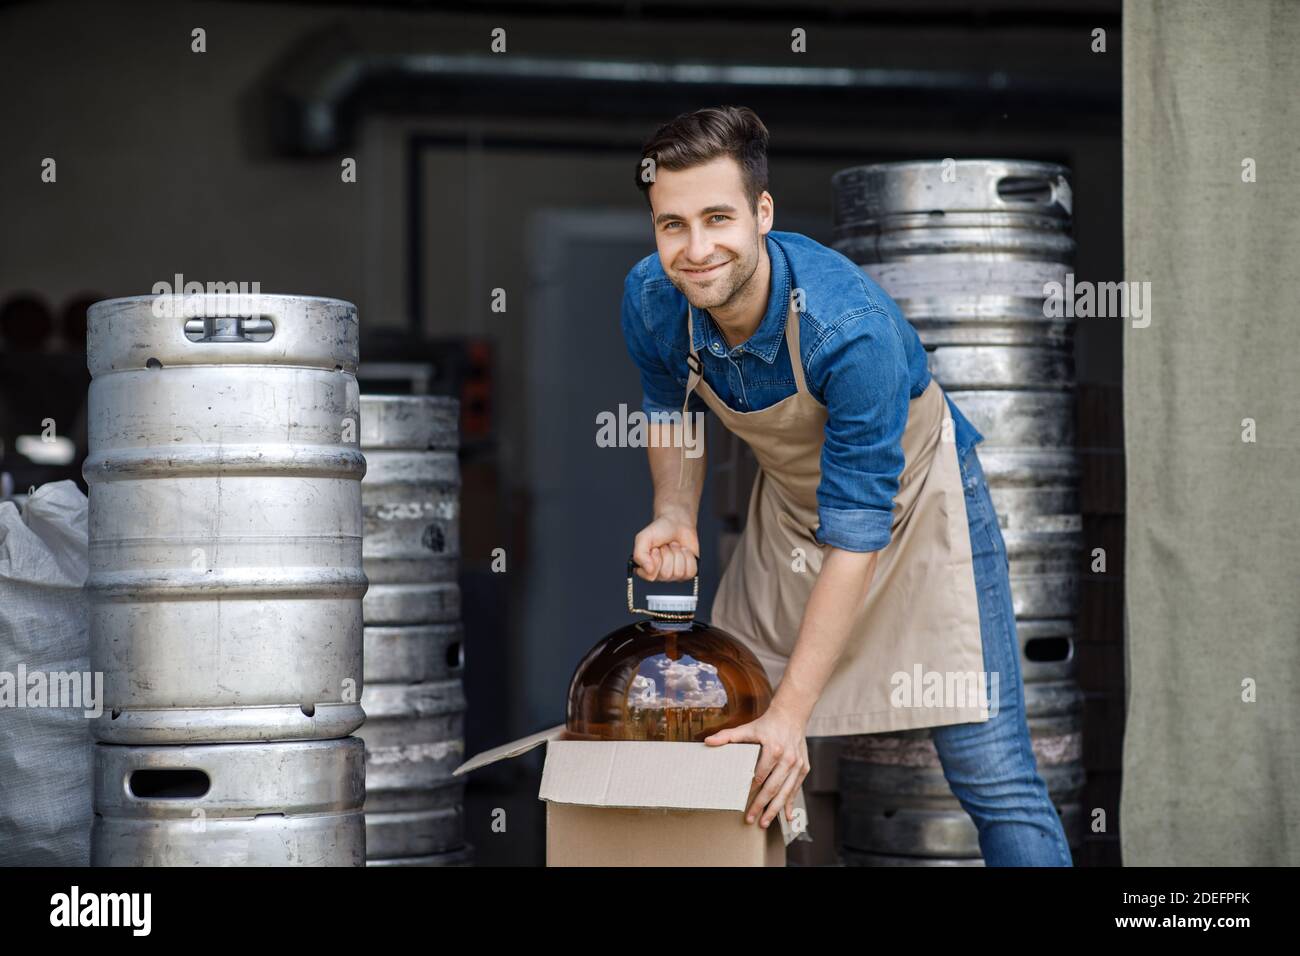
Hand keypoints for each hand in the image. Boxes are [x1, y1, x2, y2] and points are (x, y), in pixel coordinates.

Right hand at [632, 515, 698, 581]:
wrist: (677, 523)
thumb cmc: (659, 531)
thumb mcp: (643, 538)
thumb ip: (639, 555)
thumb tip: (649, 571)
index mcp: (645, 569)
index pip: (651, 576)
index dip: (655, 560)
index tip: (655, 549)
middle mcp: (659, 575)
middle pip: (666, 574)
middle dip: (667, 555)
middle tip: (665, 546)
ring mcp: (674, 575)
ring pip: (679, 572)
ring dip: (677, 554)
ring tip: (674, 546)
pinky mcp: (688, 571)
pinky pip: (690, 572)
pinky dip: (688, 557)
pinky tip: (683, 550)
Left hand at [705, 705, 809, 828]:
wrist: (791, 716)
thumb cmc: (767, 725)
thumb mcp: (747, 729)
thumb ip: (727, 736)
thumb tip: (707, 741)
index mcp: (773, 749)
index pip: (760, 774)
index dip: (750, 789)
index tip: (741, 800)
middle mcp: (788, 759)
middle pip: (773, 787)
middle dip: (761, 805)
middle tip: (751, 819)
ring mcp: (797, 765)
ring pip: (786, 792)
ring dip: (775, 809)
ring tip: (764, 822)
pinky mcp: (804, 768)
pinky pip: (796, 789)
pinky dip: (790, 803)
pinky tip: (786, 816)